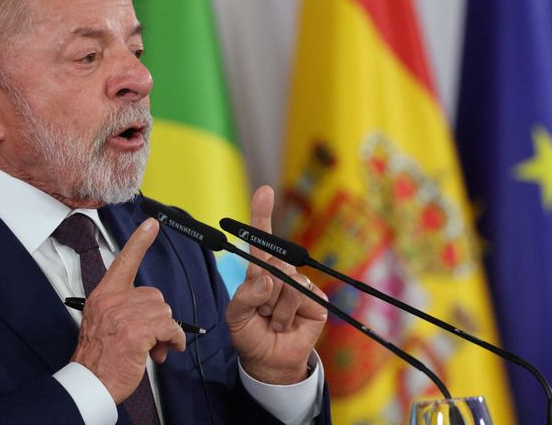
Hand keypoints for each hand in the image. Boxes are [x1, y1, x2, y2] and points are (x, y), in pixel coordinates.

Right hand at [71, 218, 185, 402]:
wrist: (89, 383)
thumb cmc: (99, 359)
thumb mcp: (103, 324)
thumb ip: (124, 310)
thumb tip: (154, 313)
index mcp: (103, 296)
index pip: (123, 261)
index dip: (139, 241)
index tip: (152, 224)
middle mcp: (112, 301)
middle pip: (155, 295)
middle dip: (157, 318)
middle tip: (149, 339)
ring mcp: (123, 315)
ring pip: (164, 311)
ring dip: (165, 332)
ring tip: (151, 348)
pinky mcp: (136, 330)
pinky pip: (169, 327)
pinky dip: (173, 340)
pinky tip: (165, 351)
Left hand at [226, 186, 327, 384]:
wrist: (270, 361)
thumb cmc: (250, 334)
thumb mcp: (235, 316)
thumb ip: (244, 297)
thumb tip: (267, 281)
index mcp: (259, 272)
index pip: (261, 240)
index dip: (262, 214)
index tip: (265, 191)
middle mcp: (280, 274)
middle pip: (272, 264)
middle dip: (262, 291)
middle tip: (261, 311)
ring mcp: (300, 285)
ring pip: (286, 282)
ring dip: (274, 307)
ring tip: (273, 320)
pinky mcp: (316, 299)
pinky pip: (300, 296)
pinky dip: (287, 314)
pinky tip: (287, 324)